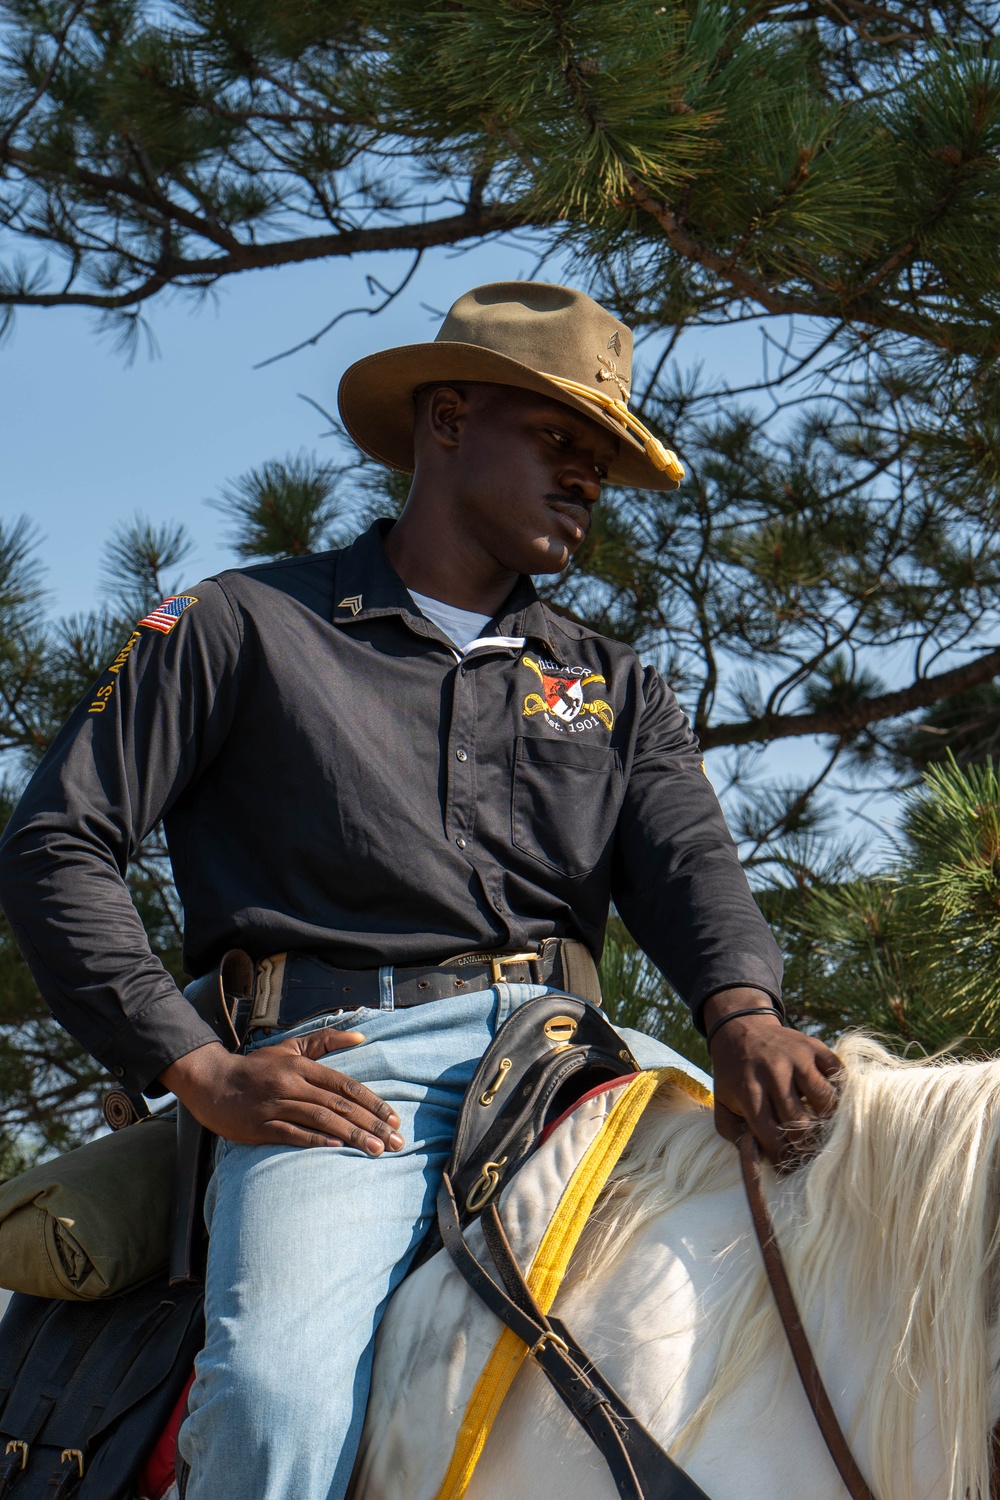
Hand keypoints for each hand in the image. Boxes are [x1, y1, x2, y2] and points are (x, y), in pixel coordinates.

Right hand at [159, 1030, 403, 1154]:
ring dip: (352, 1136)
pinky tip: (338, 1148)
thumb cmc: (256, 1067)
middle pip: (339, 1105)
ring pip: (321, 1120)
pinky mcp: (259, 1126)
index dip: (373, 1102)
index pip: (346, 1085)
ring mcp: (275, 1106)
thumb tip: (361, 1037)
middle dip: (371, 1124)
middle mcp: (291, 1084)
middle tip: (397, 1142)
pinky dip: (316, 1140)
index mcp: (301, 1067)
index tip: (394, 1118)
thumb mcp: (290, 1048)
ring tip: (376, 1151)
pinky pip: (292, 1134)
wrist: (212, 1082)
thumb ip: (325, 1042)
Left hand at [704, 988, 840, 1164]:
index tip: (786, 1166)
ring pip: (825, 1101)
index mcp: (749, 1089)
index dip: (782, 1157)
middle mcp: (774, 1071)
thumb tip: (760, 1160)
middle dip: (805, 1145)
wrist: (742, 1030)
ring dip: (826, 1120)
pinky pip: (839, 1076)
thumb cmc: (734, 1076)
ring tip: (820, 1127)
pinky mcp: (815, 1046)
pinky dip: (839, 1092)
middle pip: (801, 1122)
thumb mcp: (722, 1104)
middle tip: (806, 1152)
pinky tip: (827, 1101)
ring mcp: (797, 1056)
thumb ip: (735, 1134)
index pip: (772, 1134)